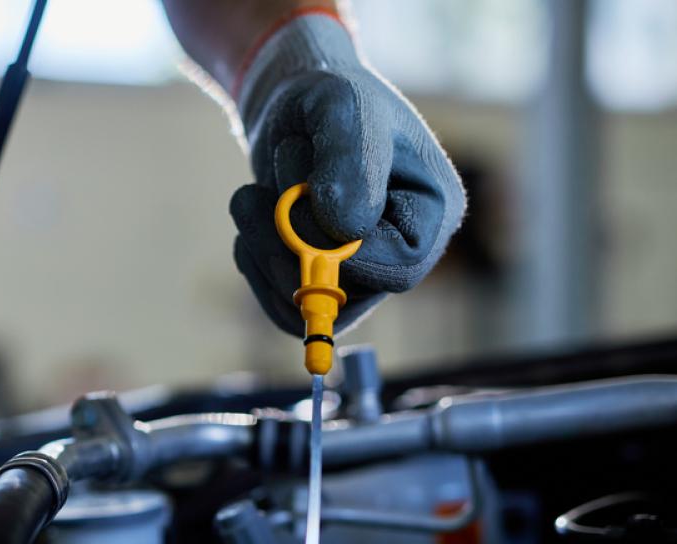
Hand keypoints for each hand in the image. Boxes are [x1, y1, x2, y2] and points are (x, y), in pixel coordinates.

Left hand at [229, 11, 465, 336]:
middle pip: (348, 292)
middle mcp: (403, 251)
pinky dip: (253, 261)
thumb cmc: (328, 96)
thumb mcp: (340, 106)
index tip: (304, 196)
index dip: (344, 251)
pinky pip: (281, 306)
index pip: (401, 268)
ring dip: (263, 248)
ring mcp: (360, 272)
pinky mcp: (320, 280)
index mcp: (434, 211)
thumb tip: (344, 229)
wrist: (293, 105)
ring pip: (306, 304)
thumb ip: (350, 159)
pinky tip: (251, 217)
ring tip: (253, 194)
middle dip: (290, 242)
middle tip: (260, 189)